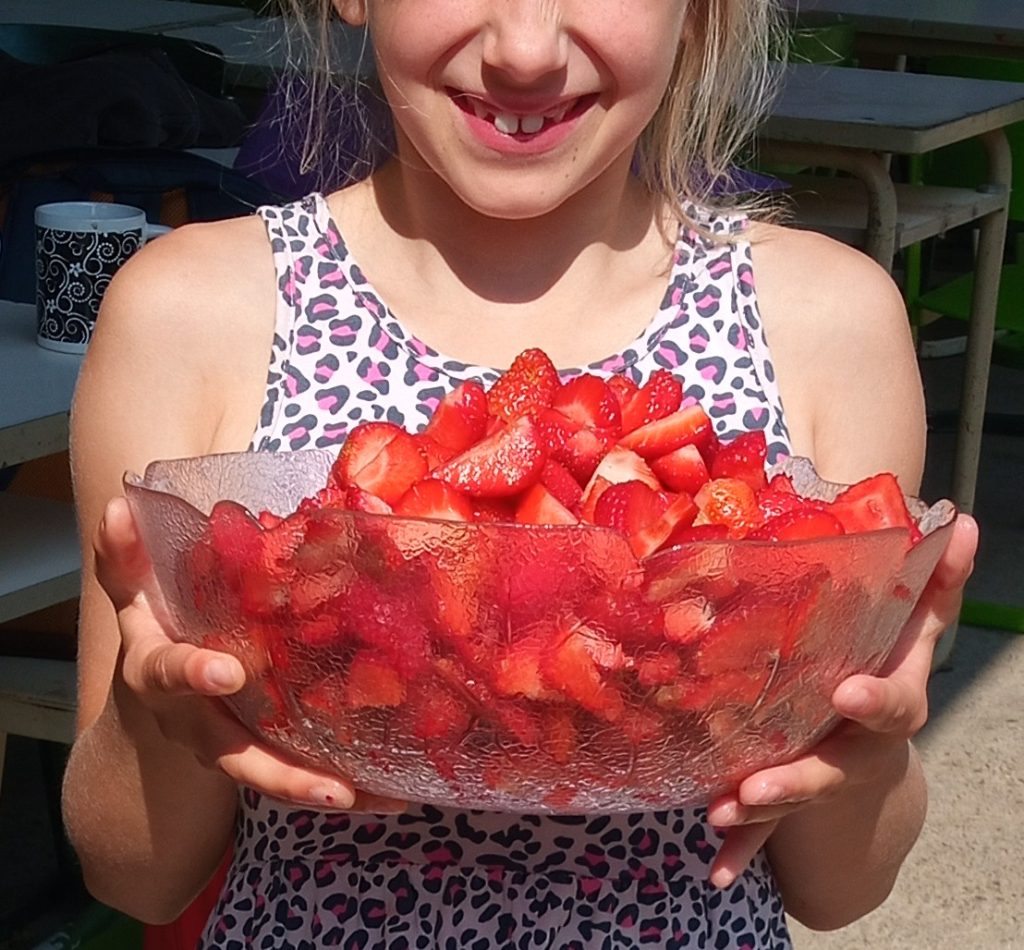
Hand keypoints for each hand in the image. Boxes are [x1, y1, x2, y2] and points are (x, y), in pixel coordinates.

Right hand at [94, 495, 407, 813]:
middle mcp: (193, 721)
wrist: (152, 704)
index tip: (224, 672)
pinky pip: (299, 774)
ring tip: (368, 795)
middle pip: (232, 753)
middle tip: (329, 787)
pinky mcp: (262, 753)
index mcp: (158, 672)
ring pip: (270, 775)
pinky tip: (390, 794)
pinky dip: (340, 786)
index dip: (191, 674)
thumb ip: (126, 554)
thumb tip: (120, 504)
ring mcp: (228, 745)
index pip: (167, 674)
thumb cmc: (155, 633)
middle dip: (277, 771)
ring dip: (316, 790)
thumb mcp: (134, 594)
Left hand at [704, 513, 977, 886]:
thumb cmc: (888, 668)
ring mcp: (825, 777)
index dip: (874, 701)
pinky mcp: (792, 796)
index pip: (893, 703)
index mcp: (890, 702)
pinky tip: (712, 868)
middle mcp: (859, 747)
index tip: (846, 694)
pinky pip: (766, 827)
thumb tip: (959, 517)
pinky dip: (741, 845)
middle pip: (835, 769)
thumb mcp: (913, 630)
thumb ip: (932, 582)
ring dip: (760, 810)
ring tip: (723, 810)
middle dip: (801, 777)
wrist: (871, 740)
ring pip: (793, 799)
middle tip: (763, 783)